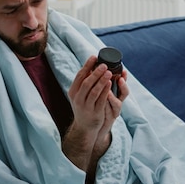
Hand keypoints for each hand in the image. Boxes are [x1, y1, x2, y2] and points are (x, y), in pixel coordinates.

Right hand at [63, 56, 128, 171]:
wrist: (85, 126)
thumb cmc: (84, 106)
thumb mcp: (80, 94)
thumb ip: (84, 82)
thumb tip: (92, 65)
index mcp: (73, 91)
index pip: (79, 76)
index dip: (87, 65)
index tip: (94, 56)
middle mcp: (78, 99)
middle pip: (87, 83)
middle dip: (96, 72)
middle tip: (104, 64)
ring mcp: (86, 106)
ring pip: (94, 91)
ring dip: (102, 81)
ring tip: (109, 72)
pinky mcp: (95, 112)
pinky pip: (101, 100)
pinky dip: (105, 91)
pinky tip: (110, 84)